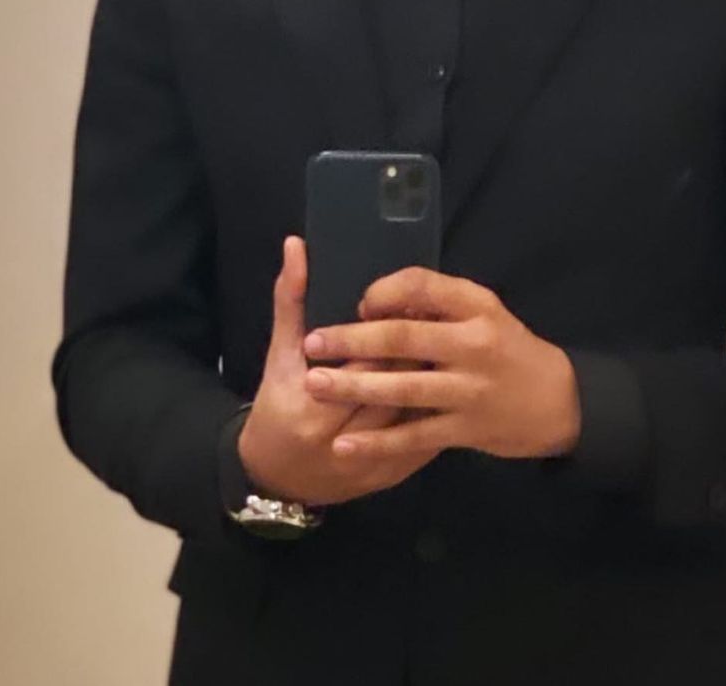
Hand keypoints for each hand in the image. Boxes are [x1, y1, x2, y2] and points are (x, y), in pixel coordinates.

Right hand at [236, 237, 443, 506]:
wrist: (276, 479)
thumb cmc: (276, 407)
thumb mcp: (279, 354)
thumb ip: (290, 300)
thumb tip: (296, 246)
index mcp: (312, 405)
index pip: (366, 359)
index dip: (391, 327)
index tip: (410, 301)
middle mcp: (341, 440)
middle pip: (396, 385)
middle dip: (419, 351)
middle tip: (435, 319)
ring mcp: (370, 465)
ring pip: (416, 413)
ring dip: (433, 378)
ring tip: (447, 346)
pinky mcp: (391, 478)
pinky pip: (425, 441)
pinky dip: (438, 411)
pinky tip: (450, 384)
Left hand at [301, 266, 581, 463]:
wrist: (556, 400)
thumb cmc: (507, 348)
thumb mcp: (483, 312)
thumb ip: (439, 304)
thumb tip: (380, 300)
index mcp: (476, 306)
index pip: (422, 285)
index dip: (384, 292)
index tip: (357, 303)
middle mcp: (473, 344)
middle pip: (403, 337)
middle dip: (351, 340)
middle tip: (313, 343)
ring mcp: (470, 389)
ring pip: (403, 387)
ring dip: (354, 386)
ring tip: (315, 384)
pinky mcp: (467, 429)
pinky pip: (414, 436)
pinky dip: (378, 442)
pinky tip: (345, 445)